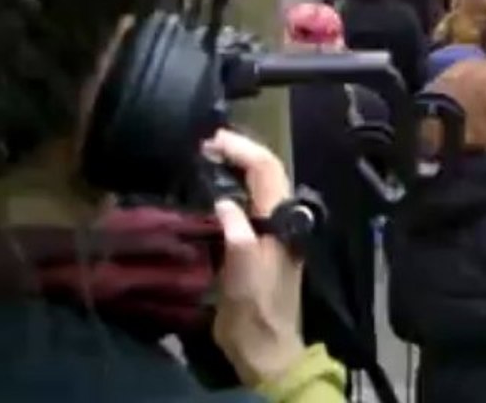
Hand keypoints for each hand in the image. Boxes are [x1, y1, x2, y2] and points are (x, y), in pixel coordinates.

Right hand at [205, 130, 304, 386]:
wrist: (264, 345)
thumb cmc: (255, 308)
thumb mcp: (243, 270)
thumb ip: (238, 232)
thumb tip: (224, 200)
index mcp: (282, 220)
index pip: (267, 170)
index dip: (242, 149)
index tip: (212, 139)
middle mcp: (279, 220)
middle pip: (265, 172)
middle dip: (239, 152)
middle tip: (205, 143)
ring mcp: (268, 232)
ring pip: (256, 187)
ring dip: (235, 168)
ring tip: (204, 157)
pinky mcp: (255, 245)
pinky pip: (245, 205)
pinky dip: (229, 190)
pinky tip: (208, 188)